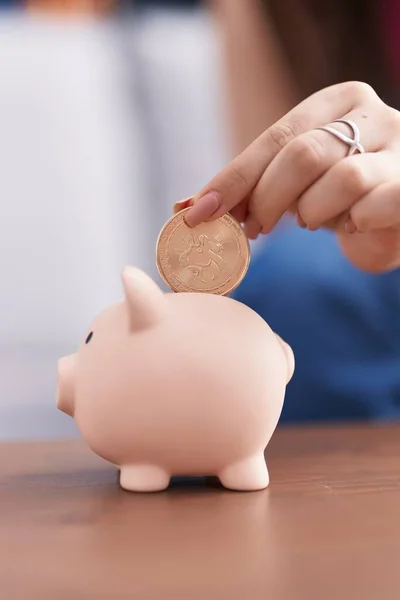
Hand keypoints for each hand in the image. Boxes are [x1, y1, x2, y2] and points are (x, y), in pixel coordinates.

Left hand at [181, 82, 399, 272]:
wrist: (395, 219)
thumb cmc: (338, 199)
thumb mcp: (293, 184)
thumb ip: (250, 188)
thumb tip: (186, 206)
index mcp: (336, 103)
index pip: (275, 138)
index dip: (233, 178)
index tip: (196, 212)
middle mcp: (372, 115)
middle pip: (302, 154)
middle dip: (267, 200)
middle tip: (254, 229)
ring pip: (340, 180)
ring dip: (314, 213)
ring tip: (314, 220)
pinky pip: (373, 206)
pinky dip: (354, 223)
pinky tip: (354, 225)